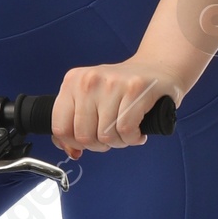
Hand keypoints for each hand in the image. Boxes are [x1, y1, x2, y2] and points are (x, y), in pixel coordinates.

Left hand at [52, 57, 182, 158]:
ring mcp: (112, 84)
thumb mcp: (91, 99)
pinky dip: (133, 139)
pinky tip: (138, 132)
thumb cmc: (123, 88)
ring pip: (105, 136)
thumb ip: (75, 124)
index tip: (89, 141)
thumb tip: (71, 151)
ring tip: (127, 132)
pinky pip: (126, 131)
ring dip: (119, 142)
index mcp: (73, 82)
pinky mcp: (135, 89)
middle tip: (112, 137)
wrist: (157, 67)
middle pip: (84, 136)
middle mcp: (89, 81)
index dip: (75, 143)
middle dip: (99, 145)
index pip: (60, 128)